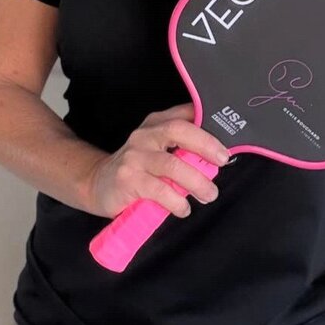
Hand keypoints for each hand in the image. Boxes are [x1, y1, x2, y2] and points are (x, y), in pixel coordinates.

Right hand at [85, 102, 228, 218]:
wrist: (98, 184)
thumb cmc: (138, 168)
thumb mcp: (158, 150)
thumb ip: (183, 147)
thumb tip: (219, 153)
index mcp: (156, 124)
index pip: (185, 115)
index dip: (208, 124)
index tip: (226, 142)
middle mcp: (145, 136)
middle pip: (179, 131)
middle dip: (205, 146)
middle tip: (222, 162)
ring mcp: (134, 157)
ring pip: (172, 165)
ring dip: (196, 181)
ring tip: (208, 194)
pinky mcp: (127, 179)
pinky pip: (159, 190)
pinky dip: (176, 201)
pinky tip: (183, 208)